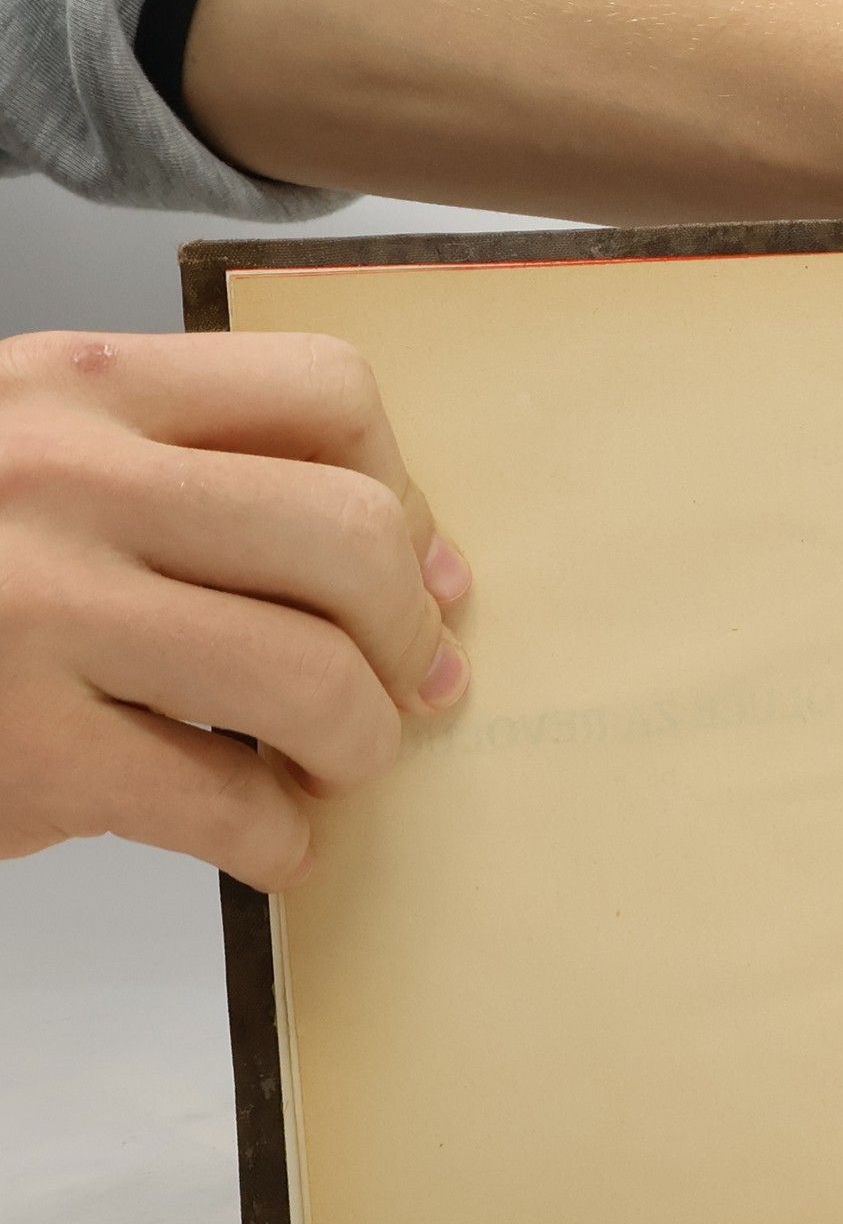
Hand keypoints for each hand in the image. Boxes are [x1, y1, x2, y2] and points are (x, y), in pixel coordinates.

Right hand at [0, 330, 470, 889]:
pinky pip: (230, 802)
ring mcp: (35, 610)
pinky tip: (269, 841)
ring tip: (330, 766)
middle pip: (350, 536)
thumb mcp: (40, 461)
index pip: (327, 390)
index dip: (408, 495)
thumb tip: (421, 569)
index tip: (421, 574)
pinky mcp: (24, 747)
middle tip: (409, 691)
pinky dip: (281, 840)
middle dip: (409, 636)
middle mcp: (60, 474)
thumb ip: (194, 476)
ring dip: (359, 744)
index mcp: (80, 382)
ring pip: (312, 675)